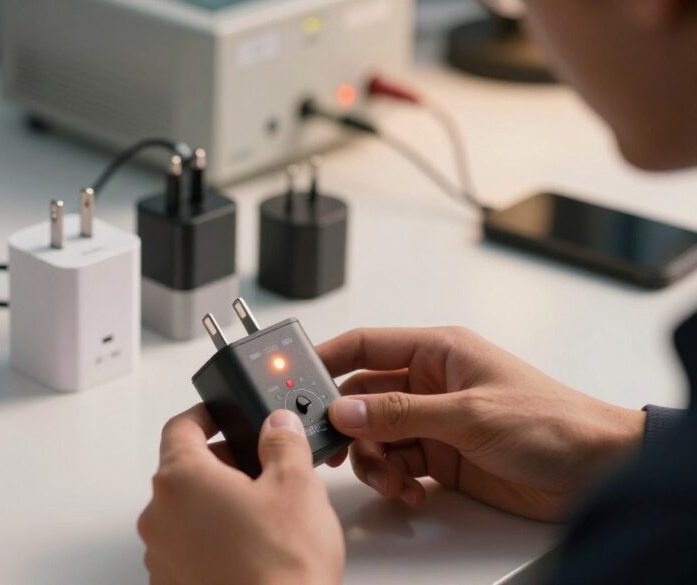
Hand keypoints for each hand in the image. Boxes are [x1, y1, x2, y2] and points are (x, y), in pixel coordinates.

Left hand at [138, 405, 343, 584]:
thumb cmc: (280, 567)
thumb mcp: (296, 486)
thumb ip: (283, 443)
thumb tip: (277, 426)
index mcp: (181, 479)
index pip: (180, 427)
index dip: (204, 415)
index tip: (220, 414)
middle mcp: (159, 515)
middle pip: (183, 471)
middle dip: (221, 464)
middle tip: (260, 468)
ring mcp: (161, 555)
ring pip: (185, 512)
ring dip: (215, 505)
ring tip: (260, 516)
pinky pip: (186, 548)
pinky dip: (210, 541)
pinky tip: (248, 550)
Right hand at [318, 327, 645, 521]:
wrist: (597, 471)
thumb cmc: (553, 421)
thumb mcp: (468, 412)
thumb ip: (400, 412)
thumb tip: (346, 409)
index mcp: (438, 351)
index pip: (366, 345)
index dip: (328, 358)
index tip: (293, 376)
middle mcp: (431, 384)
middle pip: (363, 397)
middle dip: (348, 424)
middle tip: (333, 445)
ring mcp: (434, 422)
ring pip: (376, 437)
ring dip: (375, 461)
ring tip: (391, 479)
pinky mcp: (442, 457)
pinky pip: (398, 465)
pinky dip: (396, 481)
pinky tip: (411, 490)